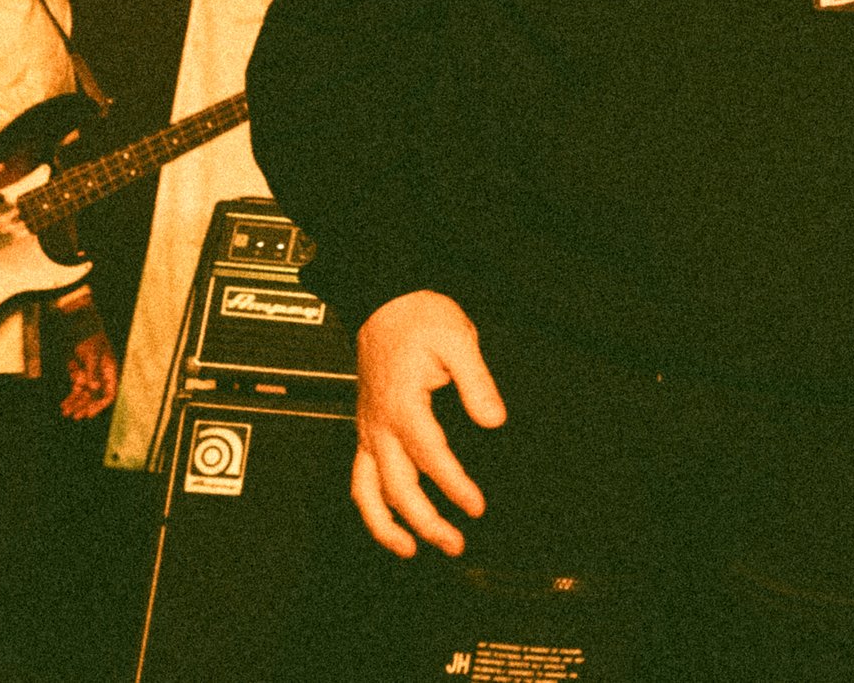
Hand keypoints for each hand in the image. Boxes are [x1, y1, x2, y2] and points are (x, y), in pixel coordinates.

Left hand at [60, 328, 117, 418]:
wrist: (76, 324)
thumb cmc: (88, 336)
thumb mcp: (91, 353)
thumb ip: (92, 371)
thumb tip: (94, 387)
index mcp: (109, 370)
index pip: (109, 393)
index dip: (100, 405)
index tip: (89, 413)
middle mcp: (100, 375)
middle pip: (95, 397)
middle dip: (85, 407)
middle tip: (75, 416)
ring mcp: (89, 375)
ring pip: (84, 396)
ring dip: (75, 404)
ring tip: (65, 412)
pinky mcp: (78, 373)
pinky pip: (75, 390)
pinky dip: (70, 398)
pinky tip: (64, 405)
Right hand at [351, 291, 505, 558]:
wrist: (385, 302)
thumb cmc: (418, 318)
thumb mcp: (458, 339)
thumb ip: (476, 382)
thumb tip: (493, 419)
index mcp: (402, 404)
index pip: (430, 457)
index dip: (454, 486)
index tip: (476, 507)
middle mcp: (378, 424)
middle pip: (397, 487)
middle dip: (424, 521)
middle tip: (455, 543)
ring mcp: (368, 430)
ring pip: (367, 491)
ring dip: (387, 525)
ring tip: (412, 550)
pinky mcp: (367, 430)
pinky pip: (360, 478)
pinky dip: (371, 506)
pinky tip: (390, 522)